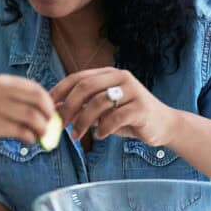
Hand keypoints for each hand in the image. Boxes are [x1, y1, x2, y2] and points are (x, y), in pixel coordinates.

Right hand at [0, 74, 54, 151]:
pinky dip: (30, 137)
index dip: (48, 101)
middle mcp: (1, 91)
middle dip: (49, 114)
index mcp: (2, 82)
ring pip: (33, 116)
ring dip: (42, 128)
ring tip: (41, 136)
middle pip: (38, 100)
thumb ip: (13, 100)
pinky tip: (29, 140)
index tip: (50, 113)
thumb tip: (40, 110)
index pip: (35, 88)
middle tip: (50, 125)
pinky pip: (22, 131)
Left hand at [50, 67, 178, 146]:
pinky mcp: (142, 107)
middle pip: (85, 87)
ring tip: (76, 136)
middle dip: (68, 107)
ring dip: (82, 122)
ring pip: (98, 103)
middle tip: (60, 124)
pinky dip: (103, 128)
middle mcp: (120, 77)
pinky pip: (115, 118)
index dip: (60, 90)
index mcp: (108, 74)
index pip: (78, 77)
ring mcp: (133, 90)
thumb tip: (54, 109)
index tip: (48, 106)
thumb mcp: (102, 111)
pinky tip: (99, 136)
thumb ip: (82, 107)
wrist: (163, 125)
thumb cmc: (127, 117)